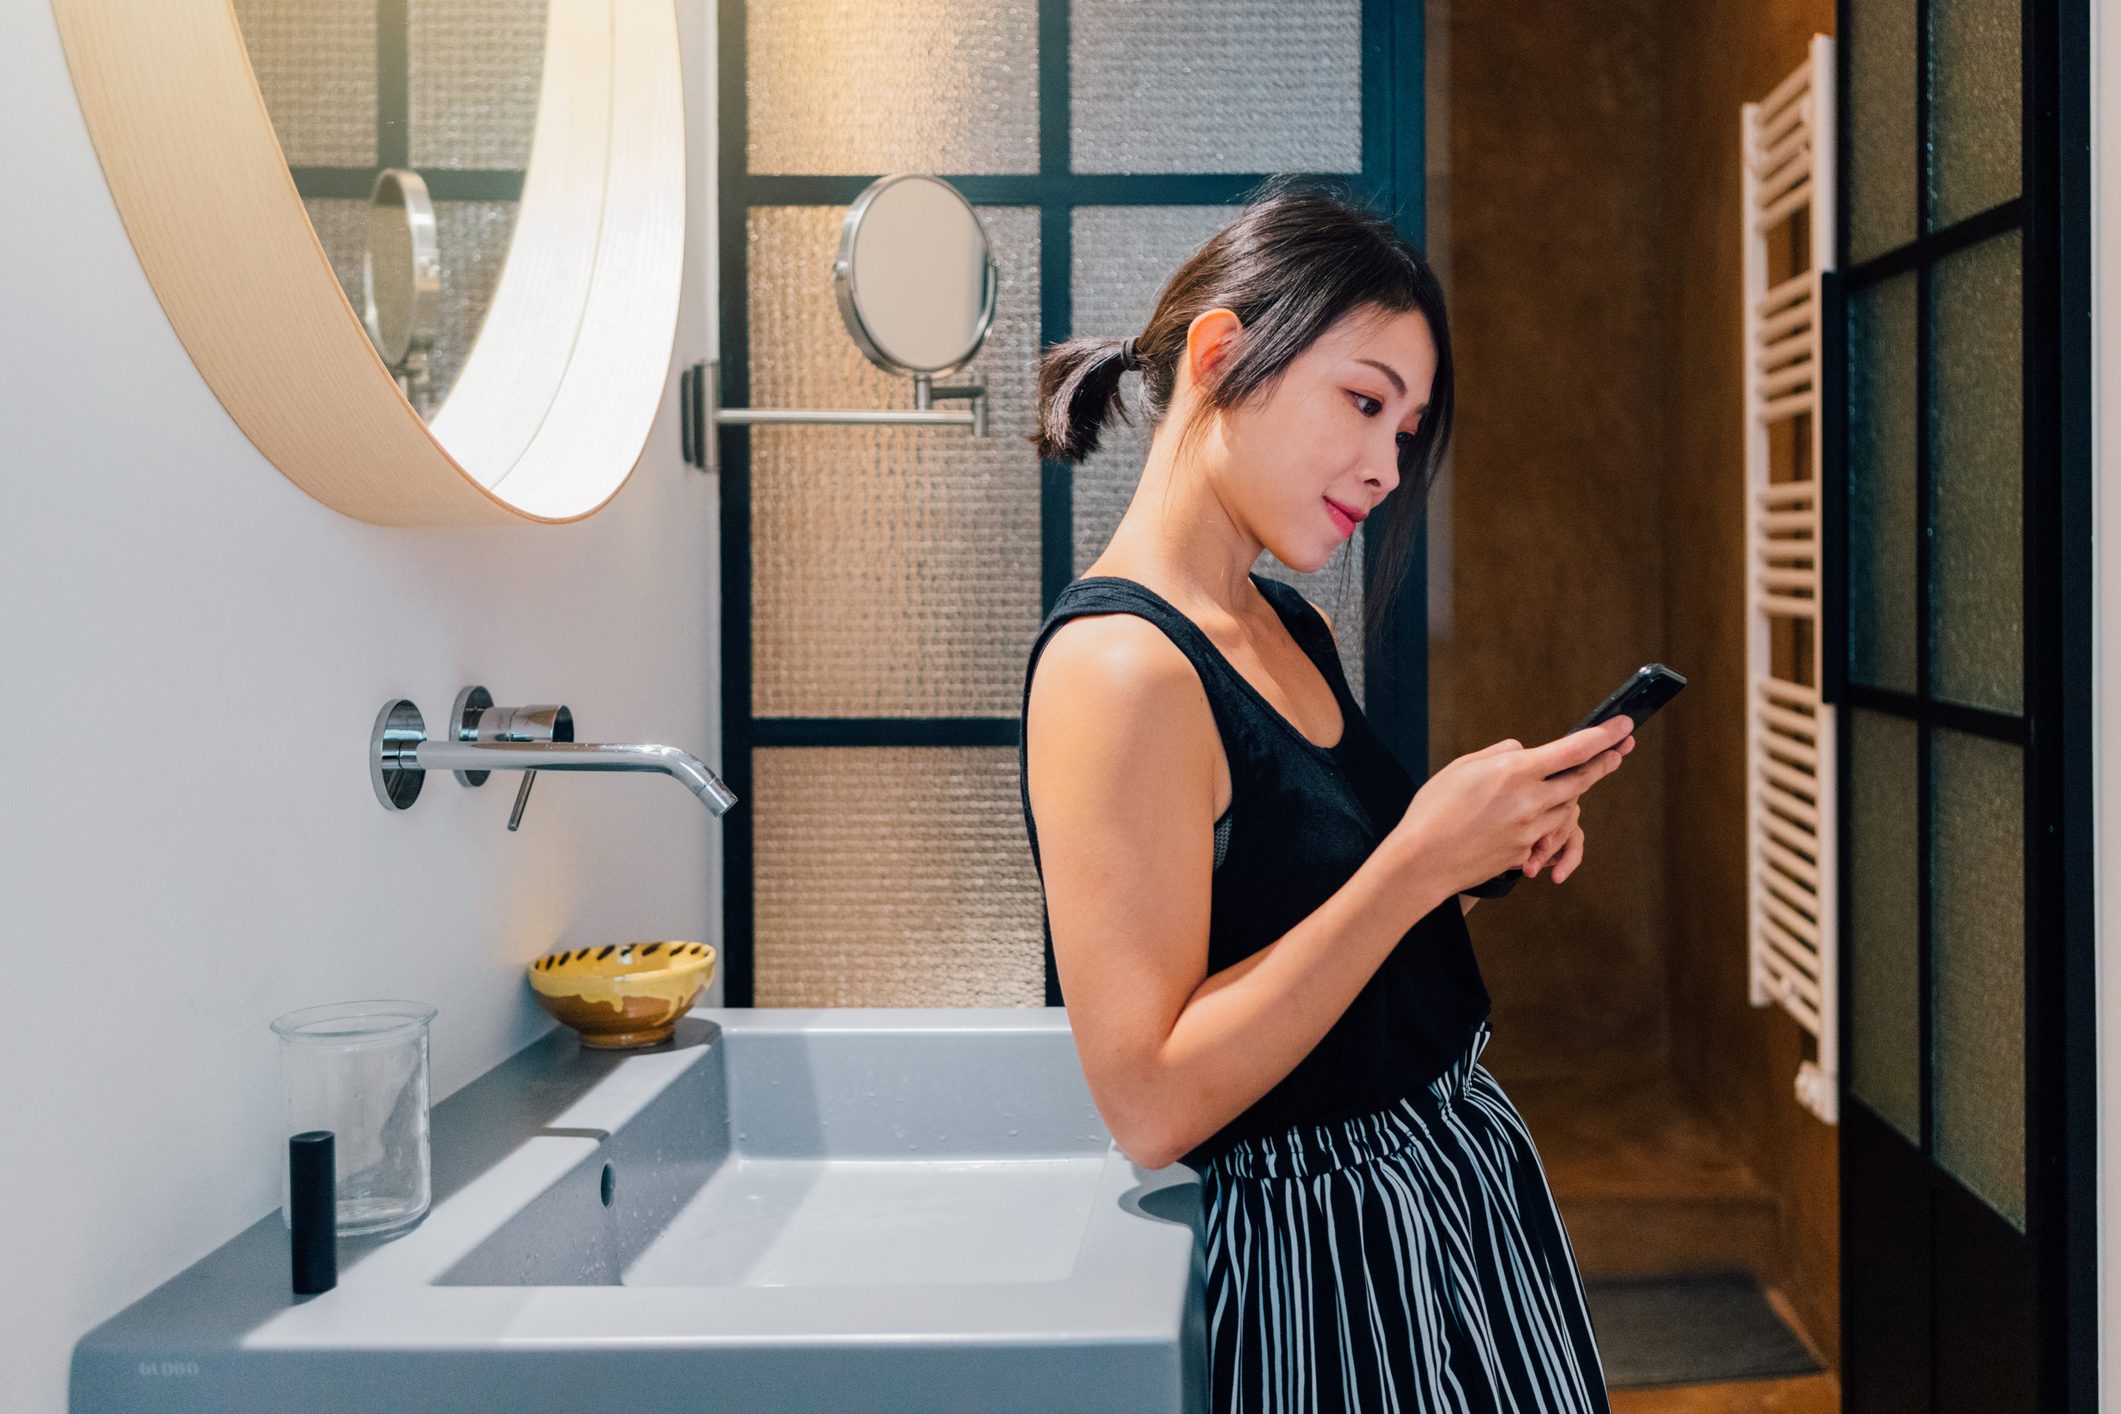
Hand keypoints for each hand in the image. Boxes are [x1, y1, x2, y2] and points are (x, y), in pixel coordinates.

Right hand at [1388, 715, 1633, 899]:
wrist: (1422, 862)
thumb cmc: (1434, 810)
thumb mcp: (1462, 767)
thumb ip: (1500, 754)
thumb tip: (1525, 752)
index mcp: (1515, 771)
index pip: (1574, 749)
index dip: (1605, 736)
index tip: (1624, 727)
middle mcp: (1530, 800)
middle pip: (1582, 780)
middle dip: (1604, 764)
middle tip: (1618, 754)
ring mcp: (1530, 830)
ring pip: (1567, 810)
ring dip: (1569, 797)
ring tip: (1568, 786)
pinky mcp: (1525, 852)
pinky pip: (1545, 836)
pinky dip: (1543, 826)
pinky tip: (1527, 821)